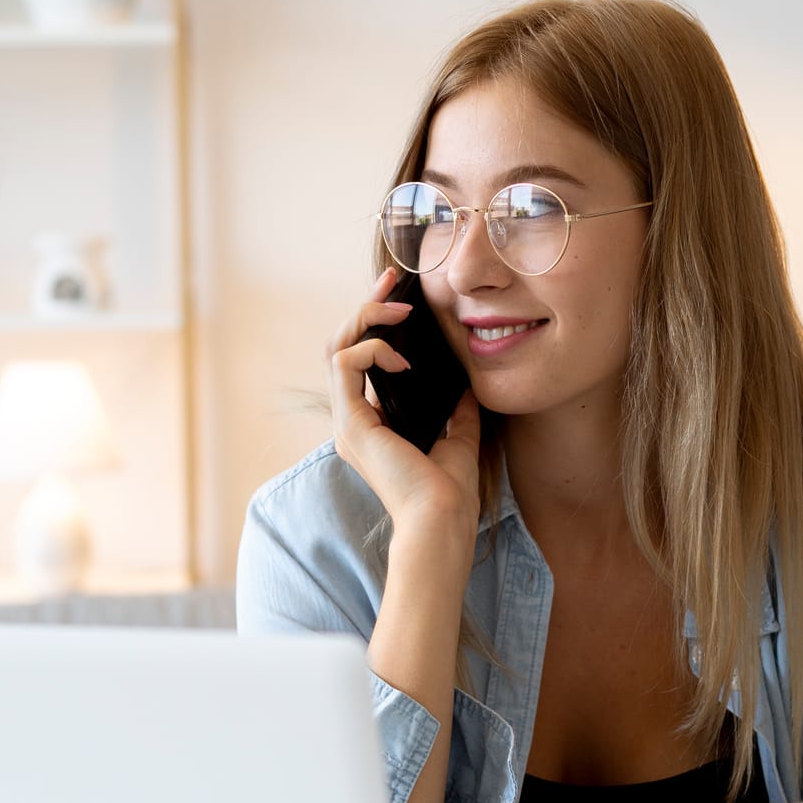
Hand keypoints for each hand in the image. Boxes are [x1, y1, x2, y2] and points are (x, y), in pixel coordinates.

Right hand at [328, 266, 482, 538]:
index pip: (361, 360)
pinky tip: (401, 356)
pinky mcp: (350, 423)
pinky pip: (345, 364)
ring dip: (365, 319)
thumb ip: (456, 407)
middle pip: (342, 346)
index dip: (375, 323)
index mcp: (372, 424)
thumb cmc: (449, 491)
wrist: (442, 521)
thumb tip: (466, 379)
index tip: (401, 296)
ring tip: (399, 310)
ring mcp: (347, 422)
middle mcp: (352, 421)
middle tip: (392, 281)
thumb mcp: (459, 435)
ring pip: (336, 348)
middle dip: (365, 307)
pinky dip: (372, 348)